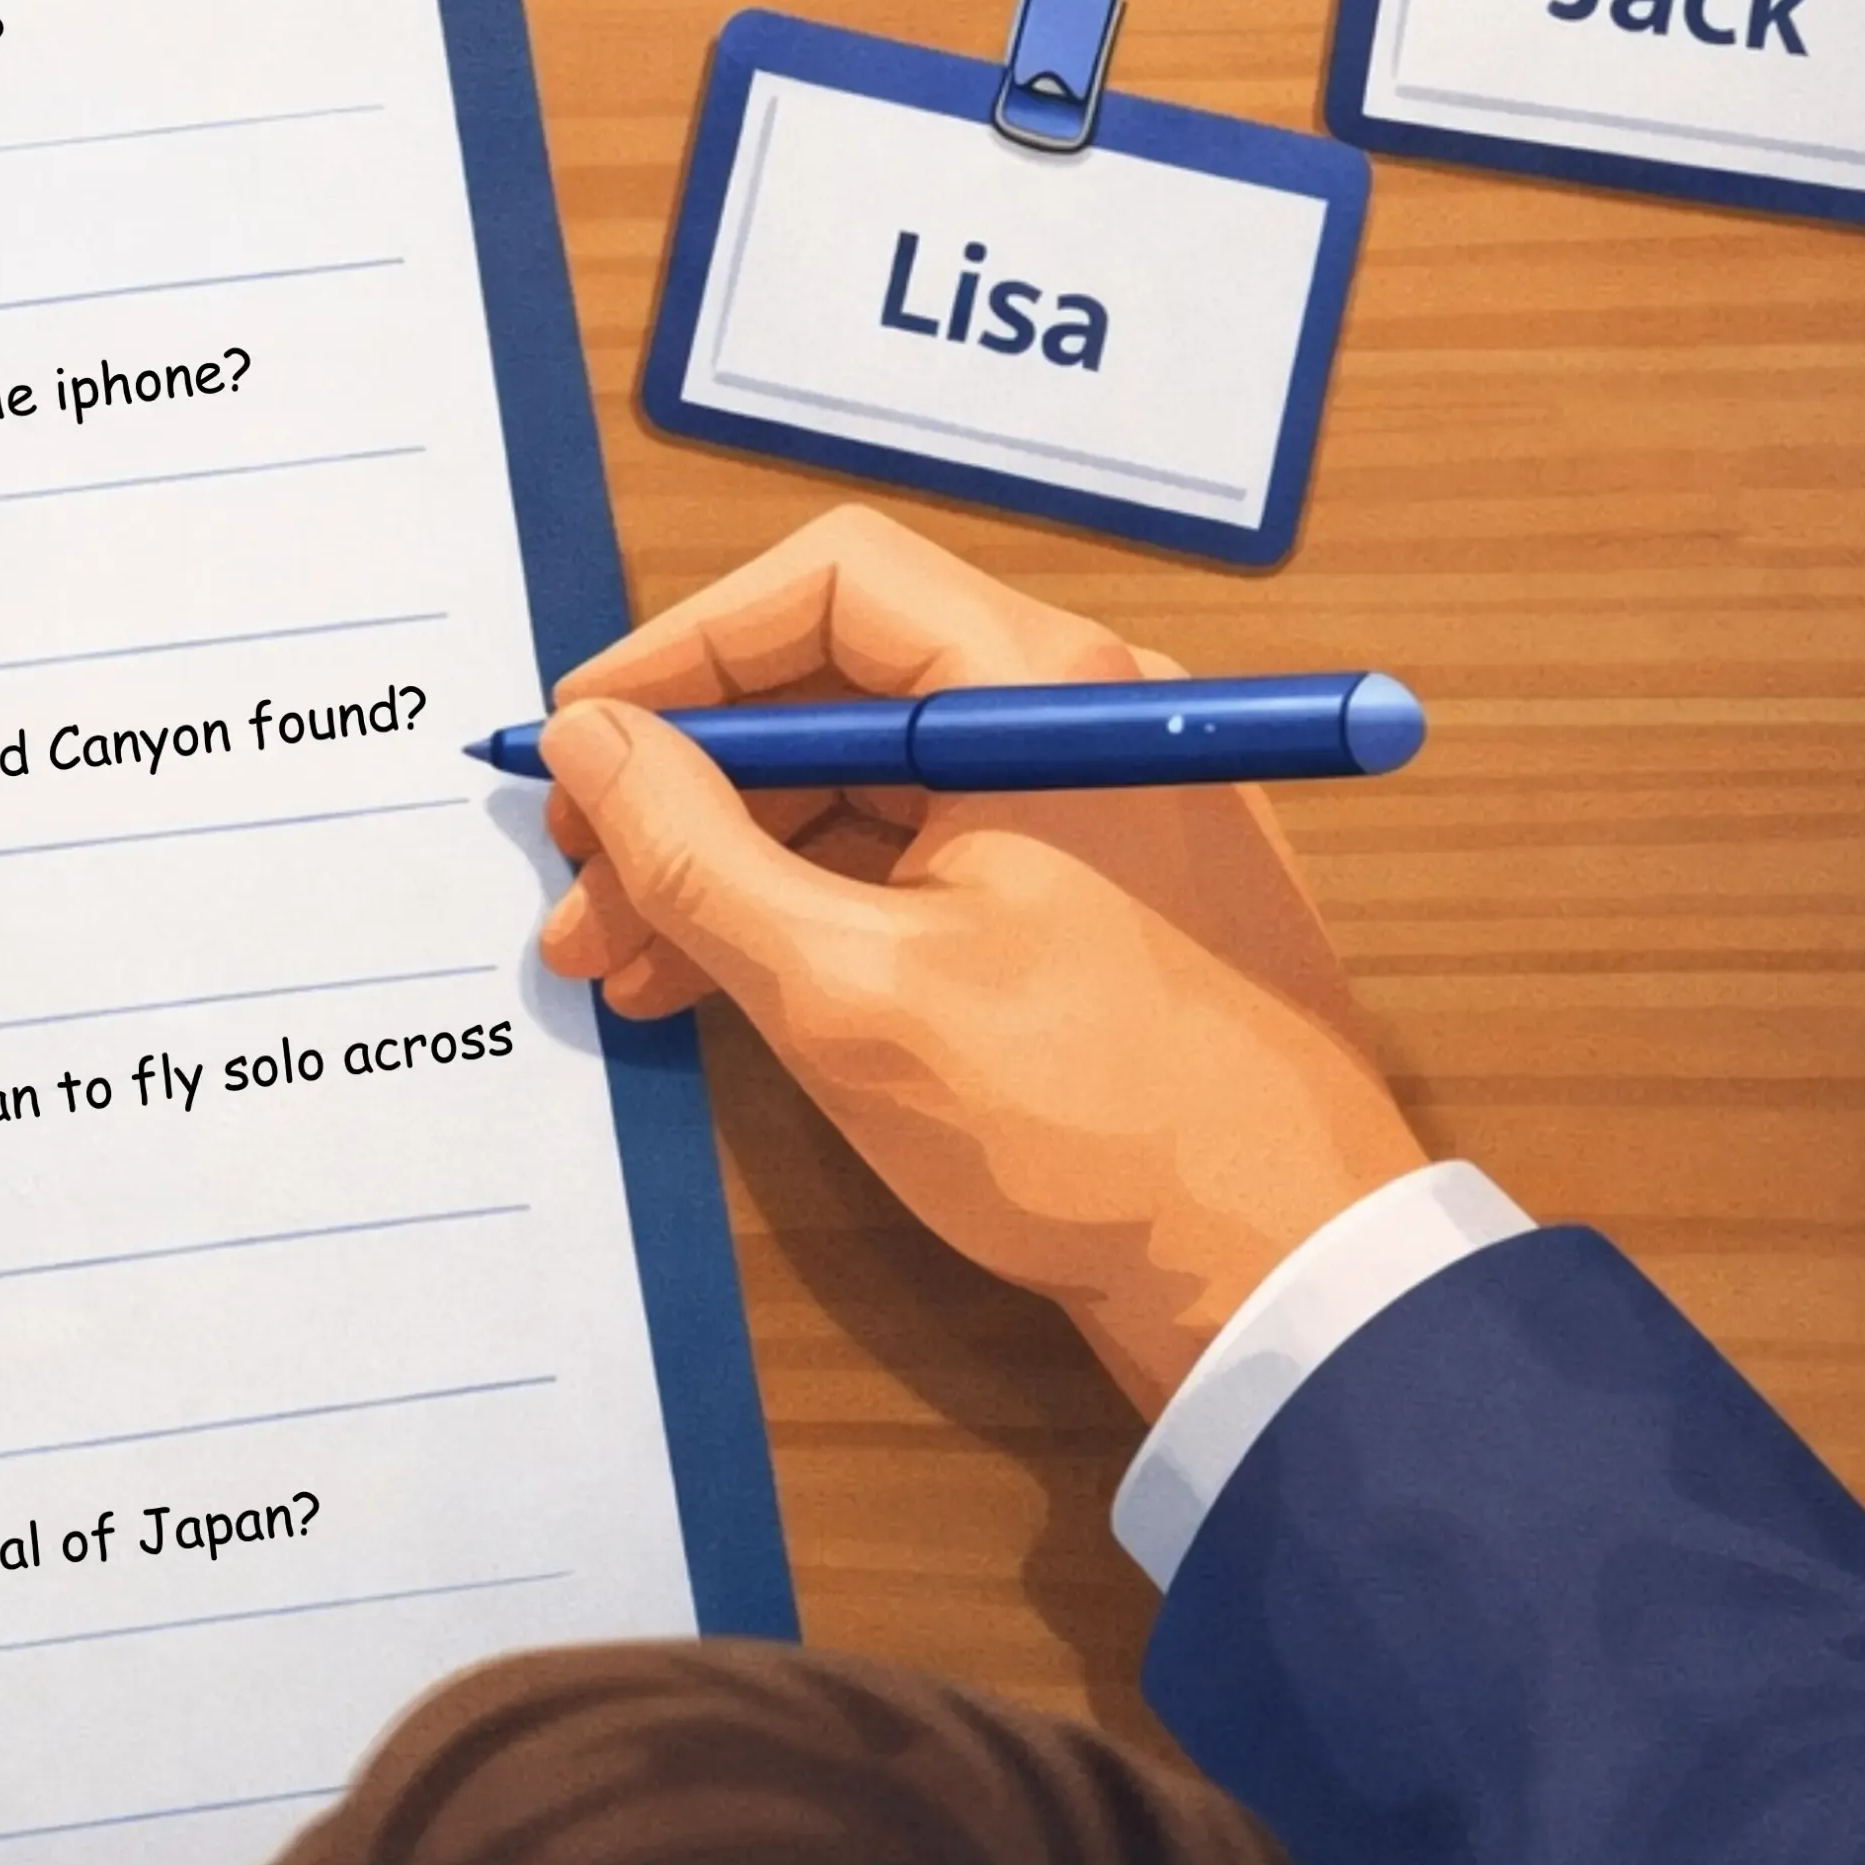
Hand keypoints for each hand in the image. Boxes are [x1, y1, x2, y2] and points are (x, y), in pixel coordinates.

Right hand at [536, 507, 1427, 1415]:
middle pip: (842, 689)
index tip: (578, 742)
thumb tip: (590, 743)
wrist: (1288, 1279)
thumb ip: (695, 852)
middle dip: (689, 783)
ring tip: (619, 962)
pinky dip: (816, 907)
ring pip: (872, 789)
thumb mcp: (844, 990)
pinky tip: (717, 983)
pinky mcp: (1102, 897)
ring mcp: (1102, 807)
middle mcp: (1084, 715)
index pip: (830, 586)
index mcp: (1046, 691)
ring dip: (735, 862)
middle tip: (576, 878)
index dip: (681, 650)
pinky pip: (928, 856)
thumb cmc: (1085, 1128)